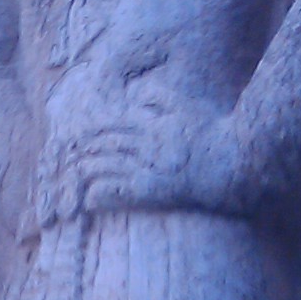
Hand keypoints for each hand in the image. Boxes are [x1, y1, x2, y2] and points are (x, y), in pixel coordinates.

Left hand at [42, 116, 246, 221]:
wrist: (240, 162)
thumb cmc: (216, 134)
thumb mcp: (187, 107)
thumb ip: (160, 97)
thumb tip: (135, 97)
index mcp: (151, 122)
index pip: (109, 123)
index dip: (87, 131)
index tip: (72, 138)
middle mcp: (145, 143)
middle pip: (100, 145)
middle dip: (78, 153)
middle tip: (60, 162)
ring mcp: (147, 166)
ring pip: (101, 167)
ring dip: (82, 175)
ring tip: (69, 182)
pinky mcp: (152, 191)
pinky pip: (114, 192)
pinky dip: (97, 196)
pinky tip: (87, 202)